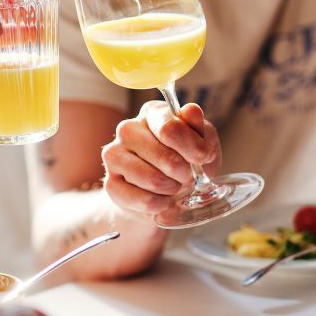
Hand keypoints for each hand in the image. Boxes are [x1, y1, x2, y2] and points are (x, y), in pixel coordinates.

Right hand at [101, 100, 220, 216]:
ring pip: (153, 180)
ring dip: (172, 188)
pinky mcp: (110, 184)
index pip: (170, 128)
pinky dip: (160, 204)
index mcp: (152, 113)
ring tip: (173, 186)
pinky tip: (161, 199)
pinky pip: (144, 200)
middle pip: (165, 156)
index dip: (193, 148)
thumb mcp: (201, 142)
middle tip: (187, 176)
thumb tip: (191, 111)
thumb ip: (198, 126)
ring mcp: (113, 155)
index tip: (205, 157)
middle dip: (185, 172)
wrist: (166, 193)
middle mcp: (127, 129)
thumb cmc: (184, 162)